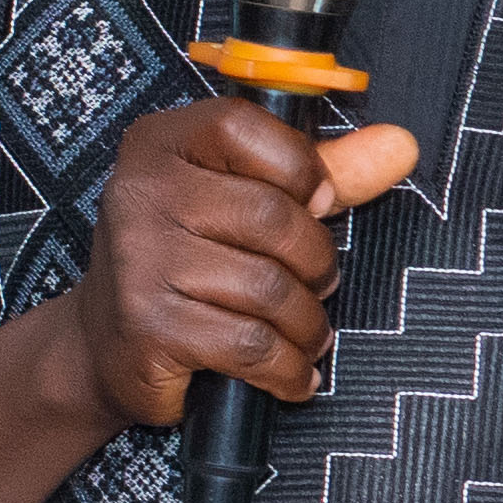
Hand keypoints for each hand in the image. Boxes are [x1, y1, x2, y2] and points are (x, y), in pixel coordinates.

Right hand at [73, 103, 433, 433]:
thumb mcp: (243, 199)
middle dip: (315, 262)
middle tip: (316, 284)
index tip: (317, 205)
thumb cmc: (186, 262)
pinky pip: (252, 346)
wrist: (104, 346)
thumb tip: (398, 145)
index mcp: (162, 143)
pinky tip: (290, 373)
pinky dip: (287, 368)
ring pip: (270, 289)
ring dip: (306, 324)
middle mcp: (141, 193)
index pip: (246, 128)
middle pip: (272, 218)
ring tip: (303, 333)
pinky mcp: (150, 328)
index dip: (301, 171)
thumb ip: (323, 170)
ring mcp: (140, 262)